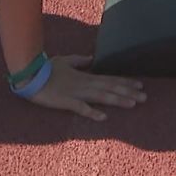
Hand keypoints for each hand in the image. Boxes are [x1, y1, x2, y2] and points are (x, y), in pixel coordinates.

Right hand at [28, 54, 145, 120]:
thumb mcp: (64, 60)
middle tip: (145, 97)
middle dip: (128, 92)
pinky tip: (103, 117)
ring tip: (132, 104)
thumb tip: (92, 58)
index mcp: (85, 76)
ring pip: (101, 96)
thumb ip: (79, 60)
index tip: (140, 85)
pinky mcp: (65, 101)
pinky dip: (92, 112)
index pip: (109, 78)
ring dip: (117, 100)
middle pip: (110, 87)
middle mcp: (84, 83)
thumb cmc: (46, 68)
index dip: (125, 82)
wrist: (30, 75)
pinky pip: (80, 108)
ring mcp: (76, 92)